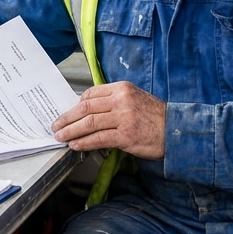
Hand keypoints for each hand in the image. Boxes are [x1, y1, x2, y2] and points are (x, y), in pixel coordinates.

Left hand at [52, 81, 166, 159]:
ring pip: (89, 123)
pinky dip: (84, 142)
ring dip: (71, 131)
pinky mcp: (126, 135)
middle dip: (67, 118)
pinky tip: (76, 145)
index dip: (75, 105)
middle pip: (85, 108)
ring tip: (61, 136)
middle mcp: (122, 100)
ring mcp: (124, 117)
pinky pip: (98, 138)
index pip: (91, 94)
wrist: (176, 131)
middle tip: (56, 125)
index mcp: (122, 88)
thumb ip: (113, 102)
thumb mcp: (134, 99)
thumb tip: (87, 112)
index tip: (67, 114)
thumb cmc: (155, 117)